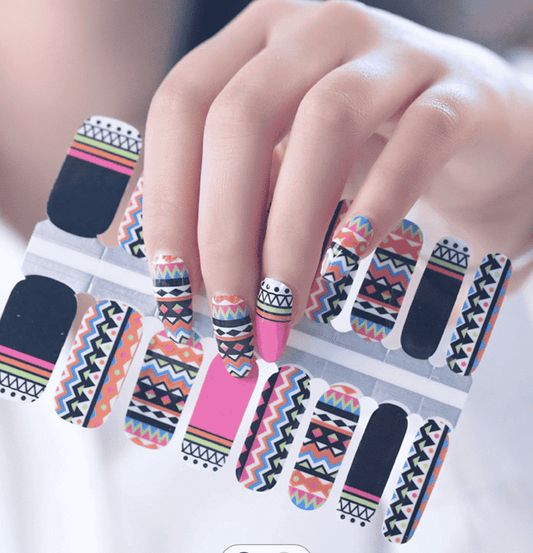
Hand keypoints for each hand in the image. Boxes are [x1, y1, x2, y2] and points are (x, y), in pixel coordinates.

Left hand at [143, 0, 532, 368]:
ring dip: (291, 233)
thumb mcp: (286, 168)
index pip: (182, 104)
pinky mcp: (460, 92)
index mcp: (258, 43)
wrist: (470, 128)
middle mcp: (316, 31)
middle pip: (241, 117)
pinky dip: (378, 204)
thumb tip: (188, 280)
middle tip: (228, 313)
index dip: (167, 198)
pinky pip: (417, 140)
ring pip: (325, 125)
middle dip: (223, 230)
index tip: (171, 284)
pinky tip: (349, 258)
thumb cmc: (361, 154)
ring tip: (281, 306)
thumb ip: (241, 202)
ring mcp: (393, 53)